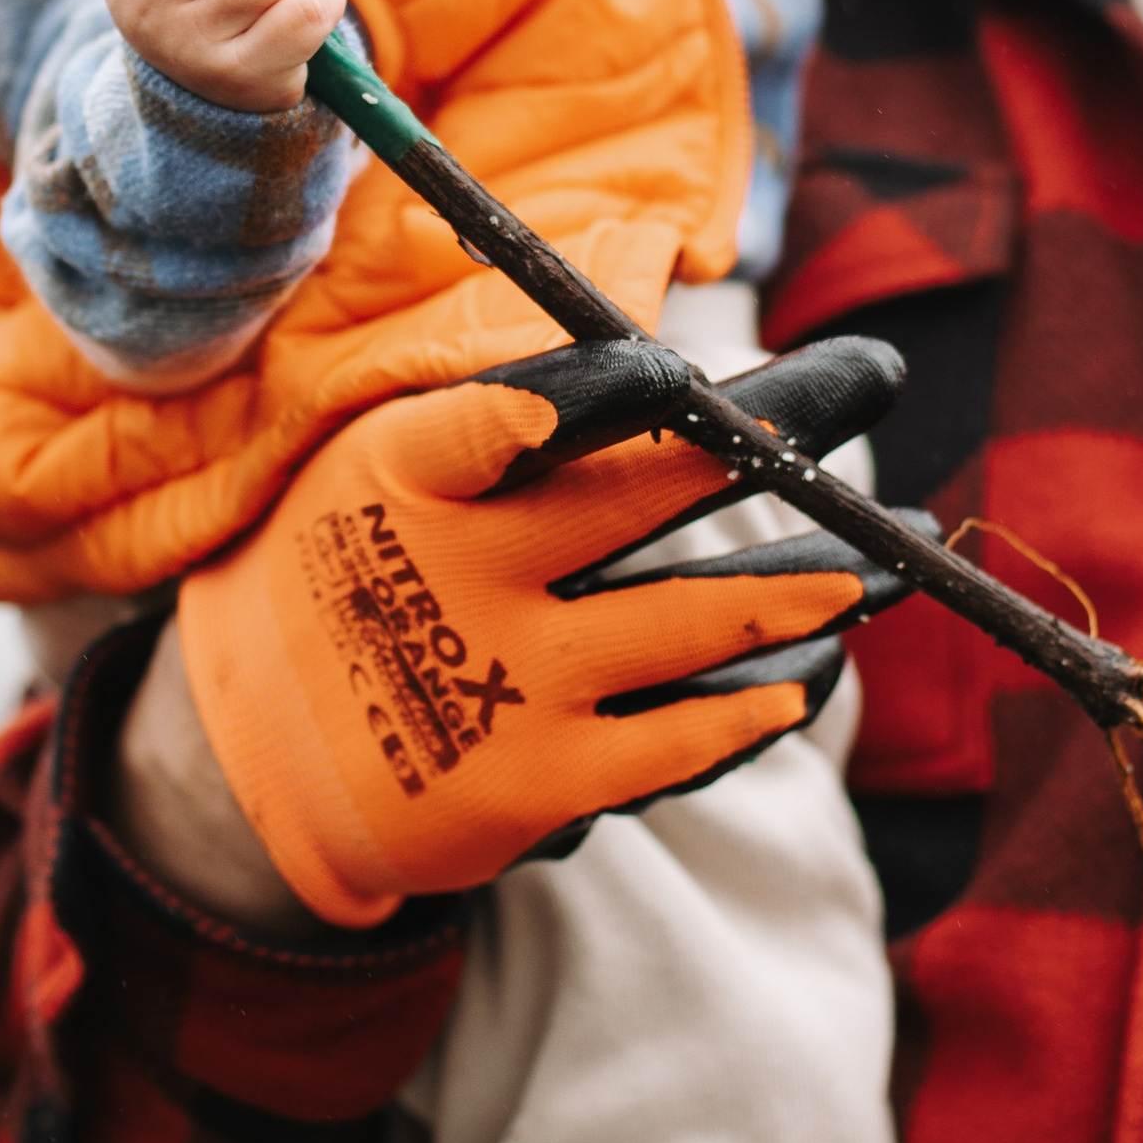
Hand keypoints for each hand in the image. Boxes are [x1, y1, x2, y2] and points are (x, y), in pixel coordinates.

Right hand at [178, 336, 906, 925]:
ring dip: (810, 581)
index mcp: (408, 475)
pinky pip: (681, 740)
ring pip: (697, 619)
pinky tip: (812, 673)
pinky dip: (757, 704)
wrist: (251, 765)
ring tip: (891, 559)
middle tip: (872, 372)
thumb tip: (657, 358)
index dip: (599, 392)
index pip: (510, 415)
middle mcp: (460, 575)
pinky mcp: (538, 784)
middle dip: (778, 426)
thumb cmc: (351, 572)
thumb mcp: (374, 467)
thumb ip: (494, 417)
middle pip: (647, 491)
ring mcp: (505, 682)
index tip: (683, 365)